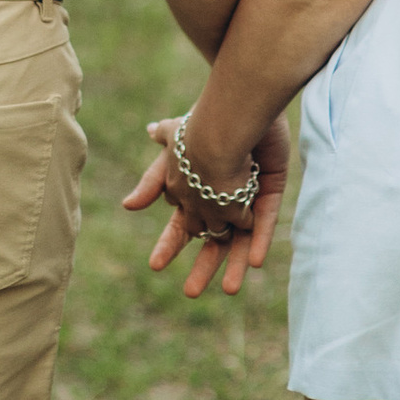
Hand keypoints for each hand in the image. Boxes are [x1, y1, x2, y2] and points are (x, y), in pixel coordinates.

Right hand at [123, 109, 290, 298]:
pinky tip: (255, 262)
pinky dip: (259, 241)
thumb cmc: (200, 127)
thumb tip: (128, 206)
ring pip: (240, 238)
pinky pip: (266, 220)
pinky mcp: (272, 187)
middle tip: (188, 293)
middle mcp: (222, 197)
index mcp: (196, 191)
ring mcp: (247, 193)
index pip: (182, 226)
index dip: (169, 245)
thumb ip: (152, 182)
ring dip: (232, 264)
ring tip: (227, 291)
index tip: (154, 266)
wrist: (234, 106)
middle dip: (201, 266)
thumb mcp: (171, 157)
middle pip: (212, 240)